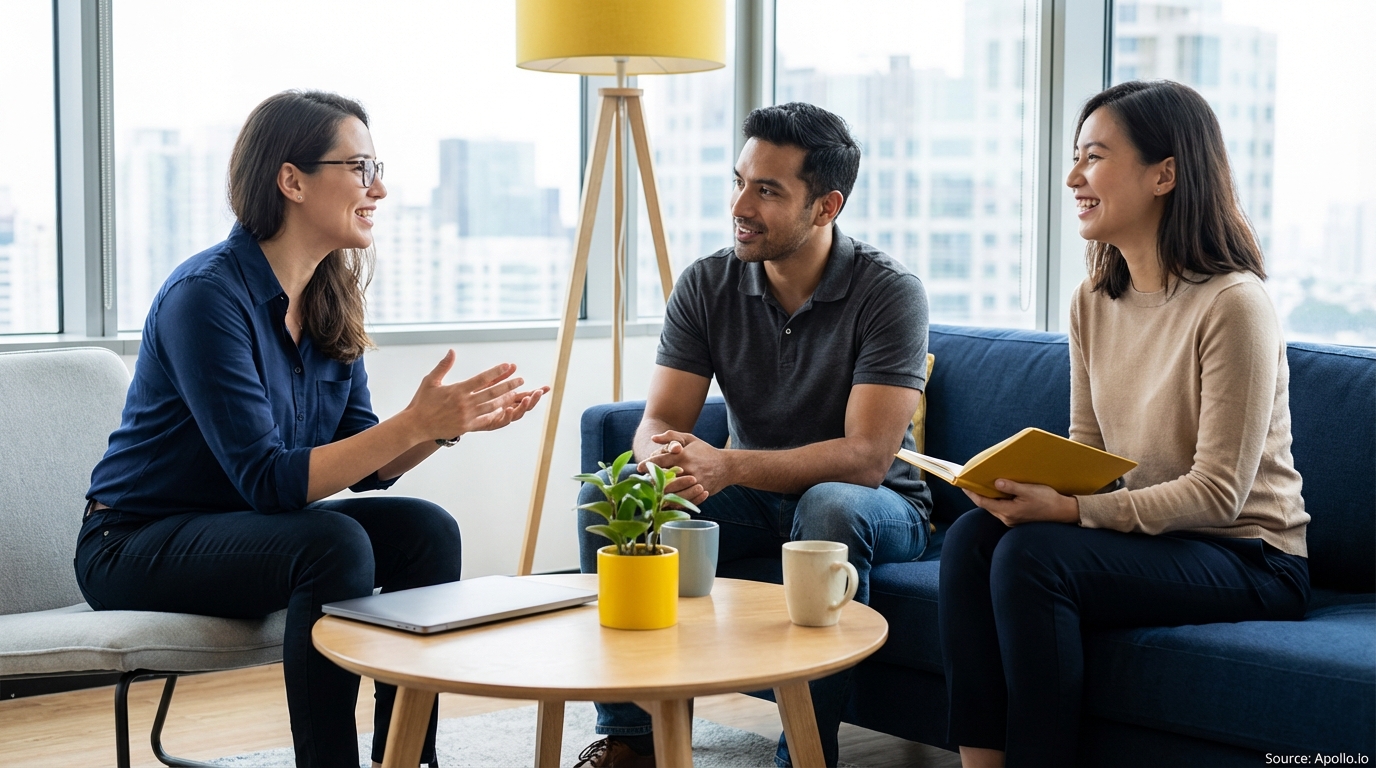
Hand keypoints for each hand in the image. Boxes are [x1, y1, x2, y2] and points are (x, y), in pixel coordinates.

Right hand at [403, 352, 548, 442]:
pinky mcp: (466, 427)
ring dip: (506, 399)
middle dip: (508, 385)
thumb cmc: (422, 402)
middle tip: (520, 379)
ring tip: (515, 393)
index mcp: (457, 390)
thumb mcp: (431, 381)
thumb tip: (451, 351)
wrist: (416, 425)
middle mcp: (464, 403)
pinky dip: (496, 415)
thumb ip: (443, 366)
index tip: (507, 366)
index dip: (496, 372)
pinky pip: (485, 420)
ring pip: (492, 406)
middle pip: (492, 392)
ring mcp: (467, 416)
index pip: (481, 379)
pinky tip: (505, 410)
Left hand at [638, 430, 725, 505]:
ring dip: (661, 494)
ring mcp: (695, 483)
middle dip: (652, 482)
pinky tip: (666, 502)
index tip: (639, 468)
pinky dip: (674, 502)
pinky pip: (684, 501)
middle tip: (644, 483)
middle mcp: (689, 469)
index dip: (648, 464)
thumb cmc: (705, 451)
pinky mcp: (700, 493)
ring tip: (653, 494)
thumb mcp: (690, 439)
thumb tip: (653, 437)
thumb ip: (671, 436)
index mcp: (683, 455)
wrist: (727, 466)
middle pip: (664, 479)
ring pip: (673, 493)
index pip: (661, 460)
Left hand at [963, 479, 1079, 526]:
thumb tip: (995, 483)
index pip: (983, 502)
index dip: (972, 493)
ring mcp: (1012, 520)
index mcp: (1008, 512)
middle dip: (978, 494)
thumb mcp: (1029, 491)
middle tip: (970, 482)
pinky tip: (997, 491)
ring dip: (987, 497)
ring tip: (981, 484)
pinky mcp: (1017, 519)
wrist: (1063, 512)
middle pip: (987, 505)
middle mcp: (1007, 518)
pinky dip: (997, 500)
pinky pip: (1001, 508)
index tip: (963, 484)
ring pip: (994, 507)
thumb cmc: (1048, 500)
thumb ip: (1011, 487)